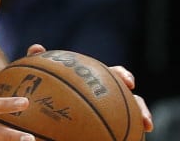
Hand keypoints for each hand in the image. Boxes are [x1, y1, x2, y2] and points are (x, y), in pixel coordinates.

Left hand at [23, 44, 153, 131]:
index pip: (113, 74)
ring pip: (127, 119)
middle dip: (139, 106)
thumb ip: (37, 63)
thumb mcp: (36, 77)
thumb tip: (37, 48)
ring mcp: (105, 114)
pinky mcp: (101, 128)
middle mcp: (104, 97)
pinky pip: (112, 132)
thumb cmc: (38, 89)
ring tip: (141, 135)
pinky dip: (121, 137)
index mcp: (94, 80)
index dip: (123, 76)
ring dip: (137, 125)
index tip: (128, 82)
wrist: (37, 112)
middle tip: (143, 117)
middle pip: (128, 99)